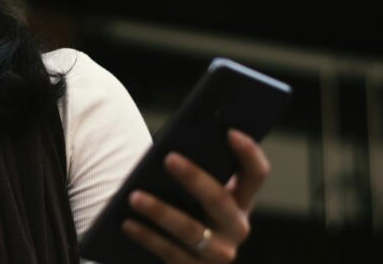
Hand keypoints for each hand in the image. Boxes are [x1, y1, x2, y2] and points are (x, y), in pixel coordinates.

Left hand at [121, 129, 269, 262]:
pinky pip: (169, 252)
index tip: (230, 131)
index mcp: (241, 200)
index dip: (248, 152)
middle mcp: (237, 228)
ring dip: (160, 212)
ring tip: (134, 196)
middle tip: (168, 158)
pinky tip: (127, 223)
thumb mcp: (194, 192)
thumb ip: (193, 172)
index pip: (256, 173)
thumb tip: (168, 150)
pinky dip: (146, 235)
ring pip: (190, 230)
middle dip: (194, 178)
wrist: (181, 257)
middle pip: (219, 200)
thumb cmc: (183, 209)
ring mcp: (219, 253)